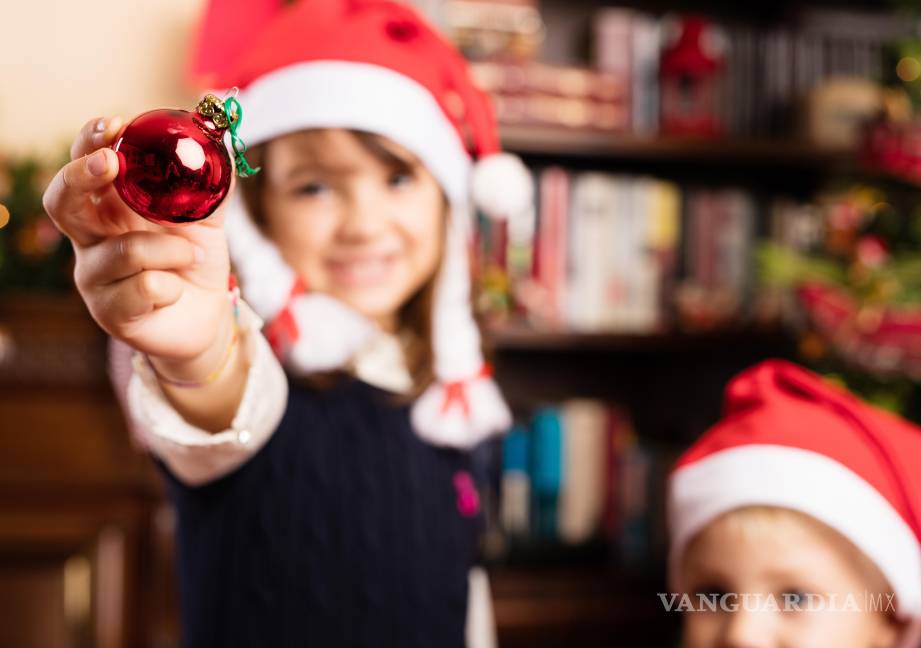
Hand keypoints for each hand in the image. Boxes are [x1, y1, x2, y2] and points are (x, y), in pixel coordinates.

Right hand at [42, 116, 234, 382]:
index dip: (90, 142)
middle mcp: (91, 238)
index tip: (114, 125)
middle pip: (62, 201)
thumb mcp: (207, 219)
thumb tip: (222, 143)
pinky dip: (173, 286)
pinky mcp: (111, 313)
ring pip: (124, 251)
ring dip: (170, 250)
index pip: (83, 165)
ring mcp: (95, 276)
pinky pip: (144, 289)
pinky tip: (176, 290)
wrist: (207, 317)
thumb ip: (210, 184)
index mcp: (109, 206)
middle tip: (110, 162)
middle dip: (82, 176)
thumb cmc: (195, 261)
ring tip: (194, 255)